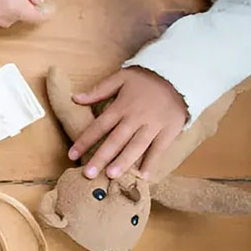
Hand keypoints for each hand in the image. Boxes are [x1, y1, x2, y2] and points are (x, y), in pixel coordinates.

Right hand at [0, 0, 50, 27]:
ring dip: (12, 11)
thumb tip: (39, 2)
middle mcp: (2, 15)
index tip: (49, 8)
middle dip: (25, 10)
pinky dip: (0, 9)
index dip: (45, 14)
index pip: (35, 17)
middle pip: (19, 19)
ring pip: (6, 19)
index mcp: (15, 7)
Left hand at [68, 67, 188, 179]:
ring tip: (111, 176)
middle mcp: (135, 118)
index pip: (99, 126)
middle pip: (115, 140)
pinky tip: (143, 177)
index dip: (84, 141)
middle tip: (88, 174)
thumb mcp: (120, 77)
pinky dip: (152, 163)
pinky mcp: (169, 131)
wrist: (179, 74)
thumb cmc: (146, 78)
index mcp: (121, 106)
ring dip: (123, 162)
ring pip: (136, 146)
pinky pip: (159, 149)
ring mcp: (153, 126)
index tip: (71, 154)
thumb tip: (74, 98)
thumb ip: (98, 90)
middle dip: (101, 157)